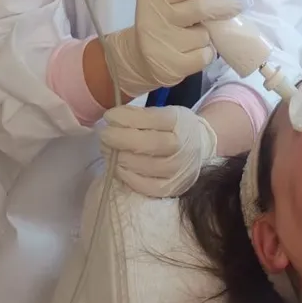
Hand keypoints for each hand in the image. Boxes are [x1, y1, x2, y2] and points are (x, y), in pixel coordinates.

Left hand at [99, 105, 217, 197]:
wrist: (197, 150)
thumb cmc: (174, 129)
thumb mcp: (163, 113)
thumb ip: (140, 115)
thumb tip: (112, 118)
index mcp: (180, 123)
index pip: (152, 119)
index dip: (127, 118)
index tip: (109, 116)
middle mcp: (182, 148)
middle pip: (148, 144)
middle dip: (120, 139)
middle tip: (104, 135)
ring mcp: (177, 171)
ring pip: (144, 166)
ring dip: (119, 157)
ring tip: (107, 150)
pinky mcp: (169, 189)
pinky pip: (143, 185)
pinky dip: (126, 176)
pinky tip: (117, 166)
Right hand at [100, 0, 240, 96]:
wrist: (139, 58)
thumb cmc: (162, 20)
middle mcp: (156, 18)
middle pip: (200, 8)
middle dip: (223, 5)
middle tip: (235, 6)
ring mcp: (163, 44)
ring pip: (204, 35)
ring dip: (209, 35)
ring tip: (197, 35)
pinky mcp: (172, 66)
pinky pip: (204, 56)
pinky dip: (206, 53)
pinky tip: (194, 52)